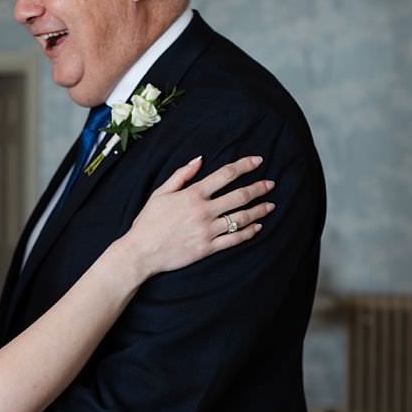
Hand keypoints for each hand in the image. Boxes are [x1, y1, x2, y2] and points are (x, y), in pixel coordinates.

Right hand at [123, 155, 274, 276]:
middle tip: (271, 184)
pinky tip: (258, 227)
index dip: (244, 166)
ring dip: (259, 210)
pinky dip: (248, 232)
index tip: (258, 161)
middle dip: (258, 188)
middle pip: (239, 196)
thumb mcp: (160, 193)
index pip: (225, 175)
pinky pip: (234, 239)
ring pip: (241, 218)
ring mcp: (207, 230)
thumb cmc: (148, 222)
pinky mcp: (208, 248)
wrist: (141, 251)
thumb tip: (199, 159)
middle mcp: (203, 211)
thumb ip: (181, 175)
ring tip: (270, 205)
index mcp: (192, 194)